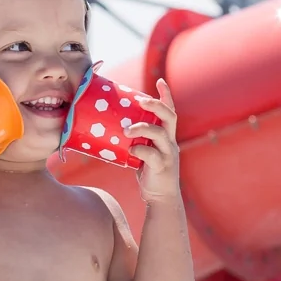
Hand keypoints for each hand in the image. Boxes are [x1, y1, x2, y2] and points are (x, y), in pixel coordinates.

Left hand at [126, 79, 179, 204]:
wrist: (161, 198)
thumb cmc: (149, 173)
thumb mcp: (144, 152)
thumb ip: (135, 141)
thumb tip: (110, 129)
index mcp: (166, 137)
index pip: (170, 111)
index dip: (166, 96)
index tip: (160, 81)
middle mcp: (170, 142)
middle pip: (169, 116)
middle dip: (156, 105)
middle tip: (141, 101)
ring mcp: (168, 155)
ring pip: (160, 134)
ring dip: (142, 128)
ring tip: (127, 130)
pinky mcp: (162, 168)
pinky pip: (152, 155)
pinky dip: (140, 151)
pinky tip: (130, 151)